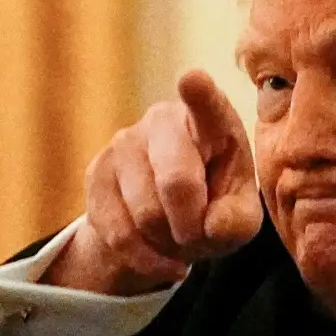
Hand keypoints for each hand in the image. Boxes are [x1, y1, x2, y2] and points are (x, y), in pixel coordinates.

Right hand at [45, 68, 262, 294]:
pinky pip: (119, 233)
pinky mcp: (96, 173)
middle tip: (198, 235)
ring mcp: (124, 142)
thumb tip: (208, 225)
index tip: (192, 79)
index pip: (206, 104)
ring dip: (166, 242)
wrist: (165, 222)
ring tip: (176, 236)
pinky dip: (144, 257)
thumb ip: (236, 221)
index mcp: (211, 121)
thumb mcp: (239, 218)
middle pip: (176, 183)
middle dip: (191, 225)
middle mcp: (164, 120)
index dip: (199, 93)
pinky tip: (156, 253)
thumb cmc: (214, 207)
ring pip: (146, 215)